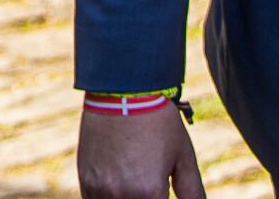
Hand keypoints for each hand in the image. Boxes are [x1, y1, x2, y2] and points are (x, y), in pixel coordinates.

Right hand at [78, 103, 205, 198]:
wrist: (122, 90)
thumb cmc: (158, 121)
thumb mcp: (183, 156)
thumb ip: (193, 192)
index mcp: (150, 193)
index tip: (161, 192)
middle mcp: (123, 195)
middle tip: (148, 185)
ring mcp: (100, 189)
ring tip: (134, 180)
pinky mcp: (85, 179)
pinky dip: (107, 198)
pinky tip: (117, 185)